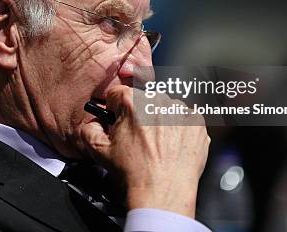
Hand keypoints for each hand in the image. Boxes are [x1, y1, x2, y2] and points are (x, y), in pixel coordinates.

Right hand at [80, 85, 209, 217]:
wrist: (163, 193)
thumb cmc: (136, 174)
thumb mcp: (99, 151)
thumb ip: (89, 130)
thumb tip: (93, 122)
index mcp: (132, 102)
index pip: (117, 93)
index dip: (114, 109)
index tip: (118, 120)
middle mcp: (157, 101)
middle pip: (142, 99)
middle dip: (138, 115)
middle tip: (137, 138)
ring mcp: (180, 110)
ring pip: (164, 107)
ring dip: (159, 120)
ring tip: (156, 145)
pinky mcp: (197, 122)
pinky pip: (184, 119)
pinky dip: (178, 129)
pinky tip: (171, 146)